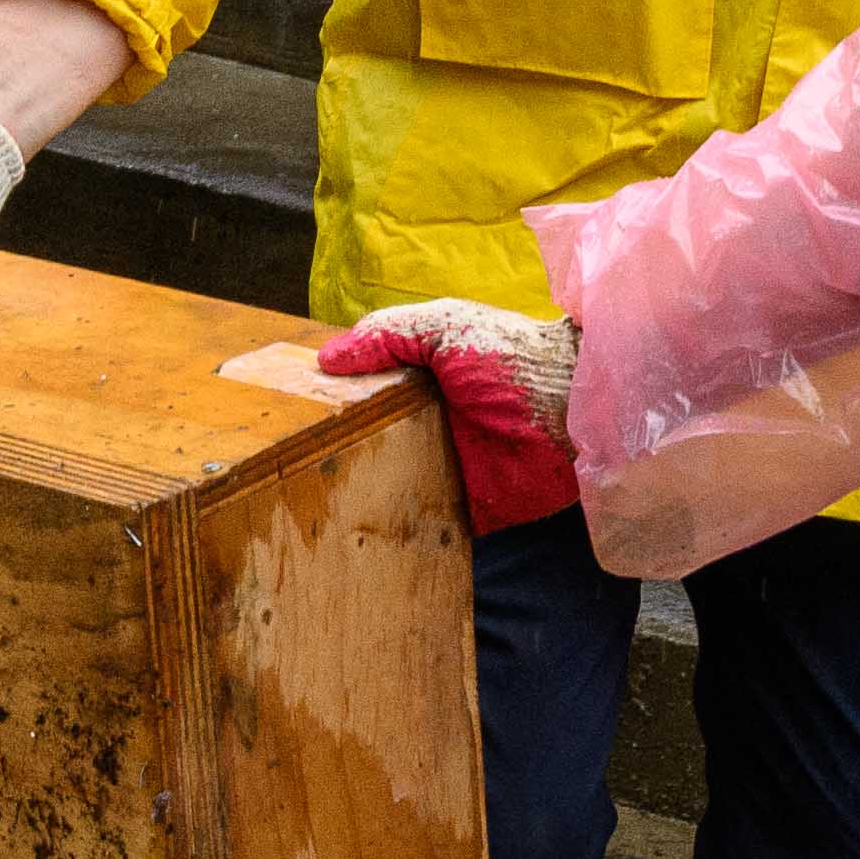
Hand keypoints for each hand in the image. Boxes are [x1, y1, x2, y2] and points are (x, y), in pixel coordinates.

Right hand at [306, 299, 579, 533]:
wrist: (576, 412)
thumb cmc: (515, 359)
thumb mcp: (448, 328)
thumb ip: (390, 334)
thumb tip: (326, 357)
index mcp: (417, 376)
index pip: (361, 387)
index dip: (328, 397)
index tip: (284, 409)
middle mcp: (422, 420)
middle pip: (362, 438)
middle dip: (328, 450)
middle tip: (284, 463)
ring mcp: (437, 465)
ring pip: (380, 480)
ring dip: (351, 489)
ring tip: (305, 499)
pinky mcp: (455, 507)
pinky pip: (414, 518)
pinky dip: (388, 525)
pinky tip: (348, 530)